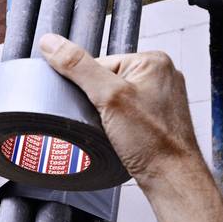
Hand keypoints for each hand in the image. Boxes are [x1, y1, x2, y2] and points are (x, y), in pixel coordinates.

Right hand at [39, 34, 203, 188]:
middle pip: (106, 80)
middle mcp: (161, 75)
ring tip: (116, 131)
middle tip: (106, 123)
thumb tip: (51, 43)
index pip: (100, 62)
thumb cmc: (152, 141)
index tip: (90, 106)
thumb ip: (78, 67)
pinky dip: (119, 124)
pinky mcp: (158, 116)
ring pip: (116, 98)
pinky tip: (123, 136)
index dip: (86, 86)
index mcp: (152, 60)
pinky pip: (127, 112)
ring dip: (107, 114)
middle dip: (97, 102)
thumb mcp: (107, 98)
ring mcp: (161, 97)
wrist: (171, 177)